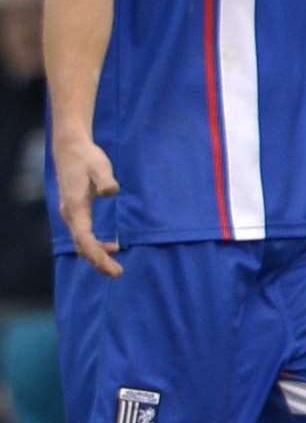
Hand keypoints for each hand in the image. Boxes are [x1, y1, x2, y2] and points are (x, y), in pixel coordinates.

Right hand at [53, 138, 121, 277]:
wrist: (72, 149)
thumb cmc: (88, 158)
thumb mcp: (99, 166)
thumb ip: (105, 179)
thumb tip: (111, 191)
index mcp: (75, 208)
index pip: (85, 239)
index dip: (98, 255)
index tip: (114, 267)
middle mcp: (70, 214)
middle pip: (82, 246)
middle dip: (98, 261)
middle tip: (118, 273)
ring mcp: (71, 214)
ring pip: (81, 242)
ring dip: (97, 255)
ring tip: (115, 266)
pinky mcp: (76, 211)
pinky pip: (83, 235)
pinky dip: (95, 244)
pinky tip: (112, 246)